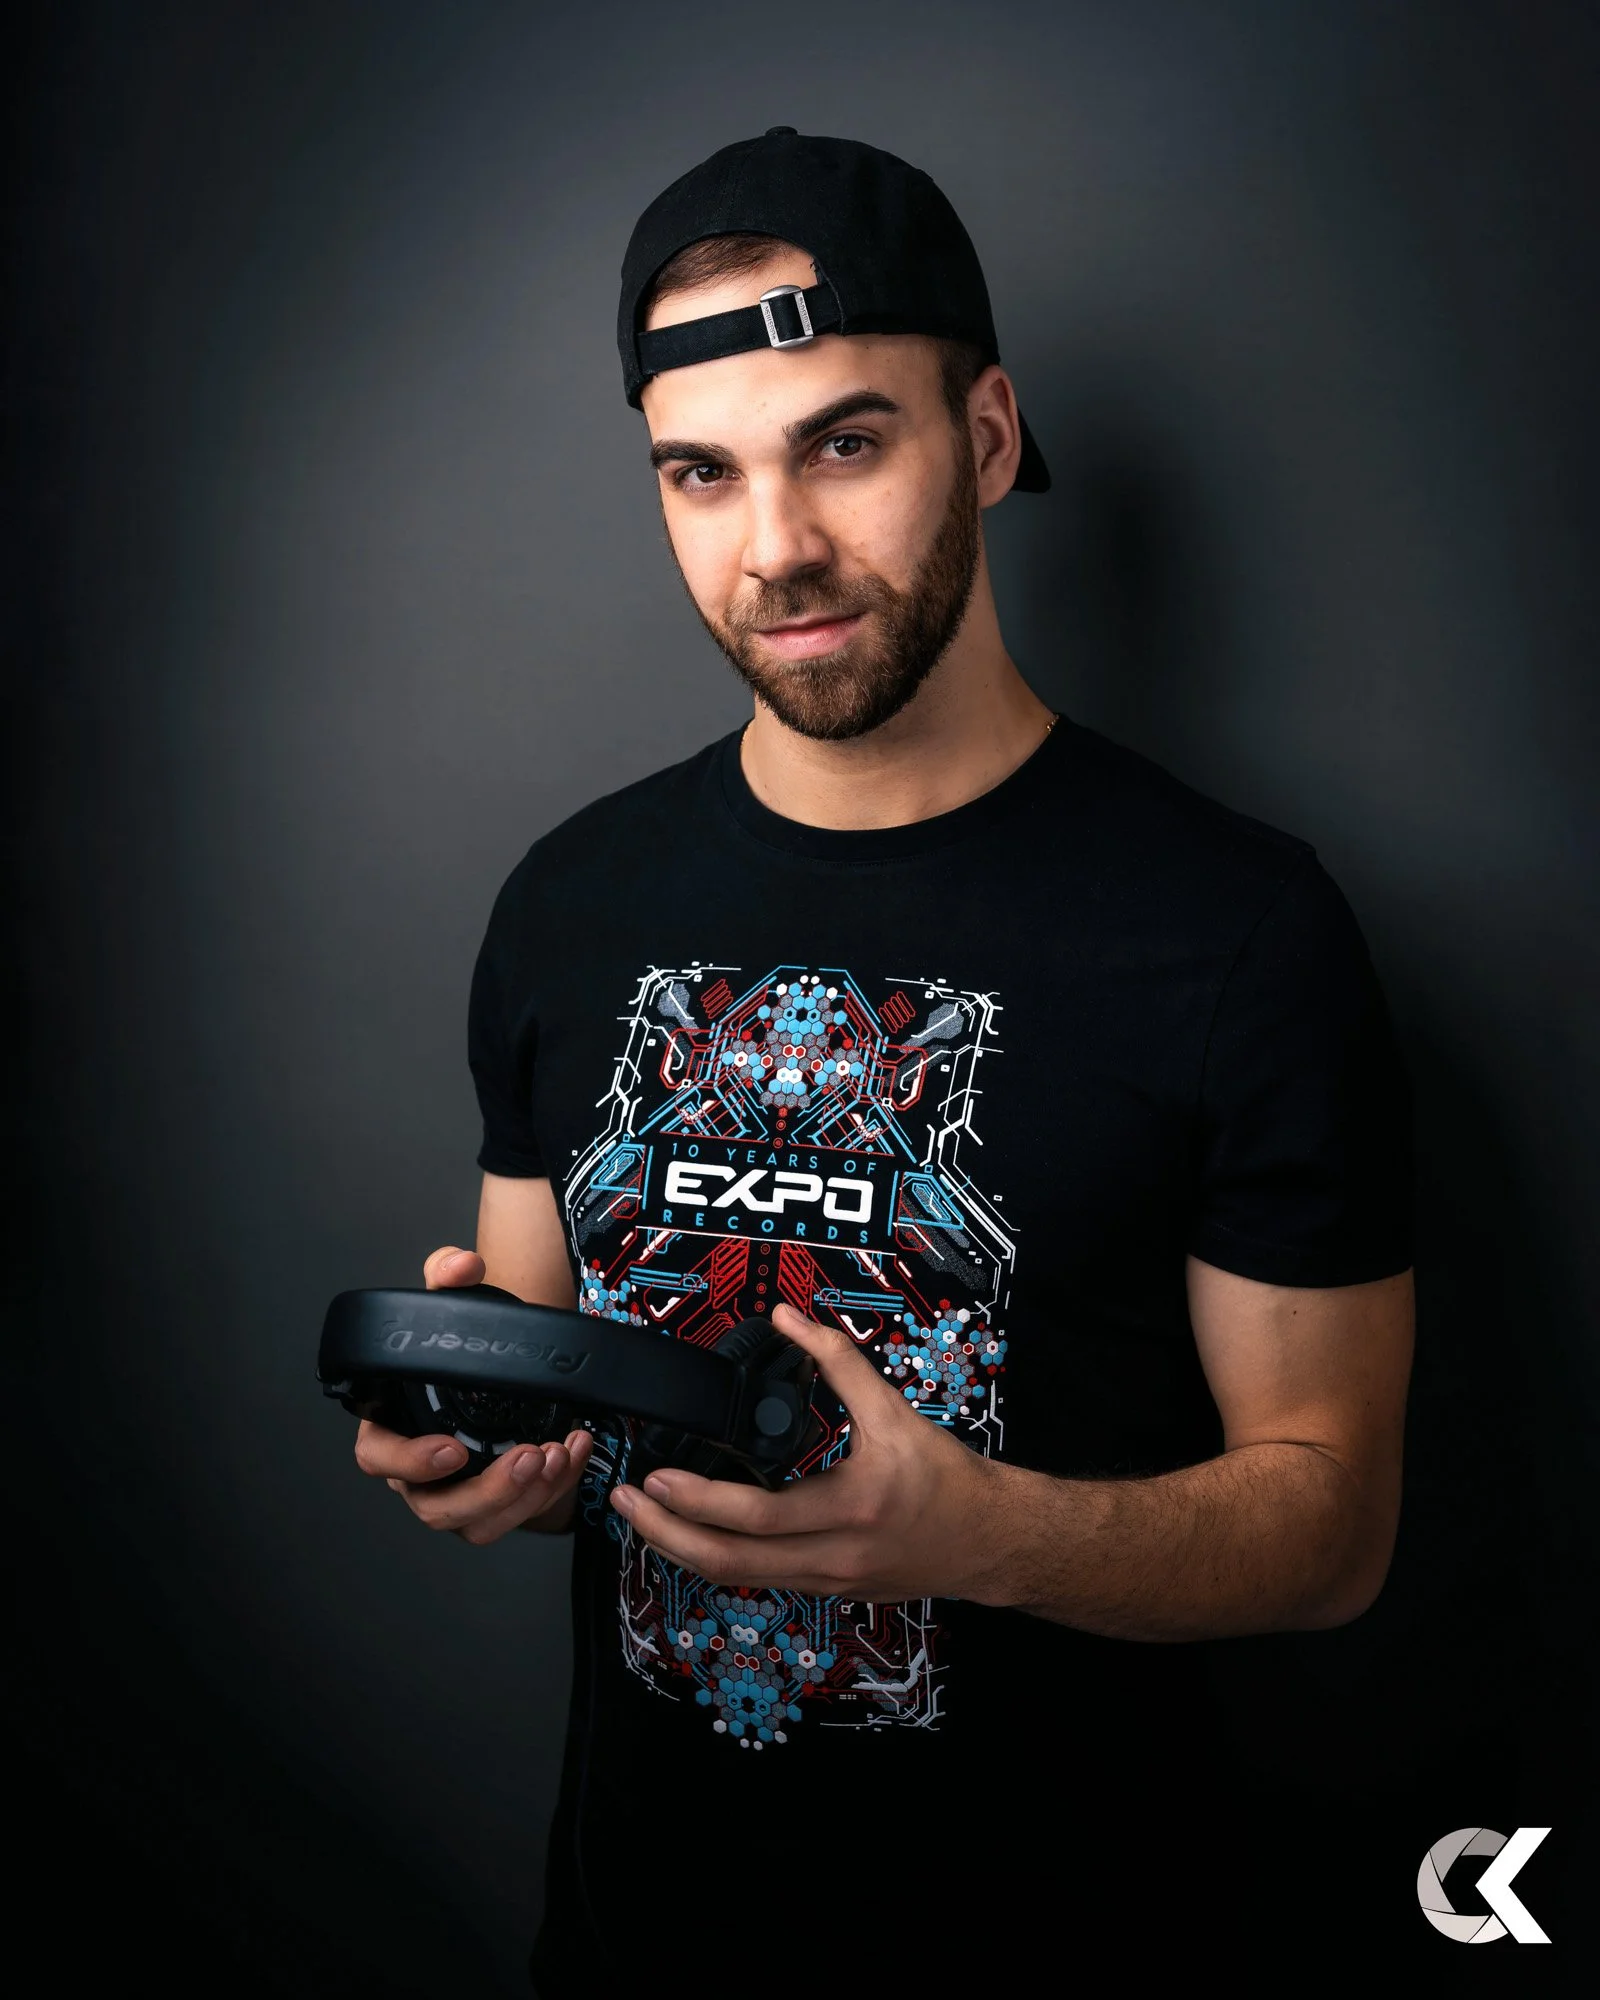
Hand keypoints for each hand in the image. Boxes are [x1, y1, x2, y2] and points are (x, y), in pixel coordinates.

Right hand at [353, 1244, 592, 1543]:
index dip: (408, 1461)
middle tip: (529, 1456)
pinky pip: (519, 1515)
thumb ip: (448, 1275)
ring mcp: (458, 1494)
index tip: (450, 1449)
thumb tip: (461, 1265)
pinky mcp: (498, 1505)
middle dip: (486, 1490)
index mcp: (392, 1427)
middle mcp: (419, 1472)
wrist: (501, 1372)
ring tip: (558, 1455)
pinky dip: (552, 1489)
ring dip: (523, 1498)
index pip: (377, 1457)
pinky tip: (574, 1452)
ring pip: (478, 1523)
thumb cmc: (462, 1347)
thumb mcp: (454, 1302)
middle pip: (435, 1507)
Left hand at [608, 1301, 1010, 1599]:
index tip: (657, 1476)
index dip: (696, 1500)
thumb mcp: (896, 1411)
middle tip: (626, 1502)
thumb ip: (839, 1362)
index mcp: (849, 1509)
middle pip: (728, 1564)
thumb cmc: (947, 1480)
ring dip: (682, 1550)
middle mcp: (831, 1557)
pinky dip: (717, 1556)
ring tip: (644, 1517)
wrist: (988, 1541)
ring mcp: (825, 1581)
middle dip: (665, 1536)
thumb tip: (791, 1319)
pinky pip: (756, 1578)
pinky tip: (692, 1531)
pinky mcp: (824, 1587)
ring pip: (736, 1580)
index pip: (756, 1516)